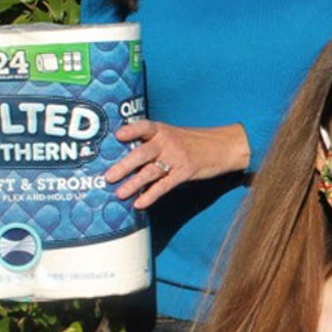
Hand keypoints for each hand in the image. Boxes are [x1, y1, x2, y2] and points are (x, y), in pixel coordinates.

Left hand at [106, 121, 250, 209]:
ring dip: (134, 184)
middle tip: (109, 177)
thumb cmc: (192, 142)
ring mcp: (176, 158)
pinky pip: (164, 186)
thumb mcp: (172, 134)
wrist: (222, 147)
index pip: (144, 127)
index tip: (118, 135)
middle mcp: (167, 143)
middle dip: (125, 165)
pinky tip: (139, 203)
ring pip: (151, 172)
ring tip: (119, 194)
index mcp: (162, 130)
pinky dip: (151, 196)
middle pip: (143, 153)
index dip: (131, 131)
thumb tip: (124, 157)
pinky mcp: (184, 173)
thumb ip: (151, 143)